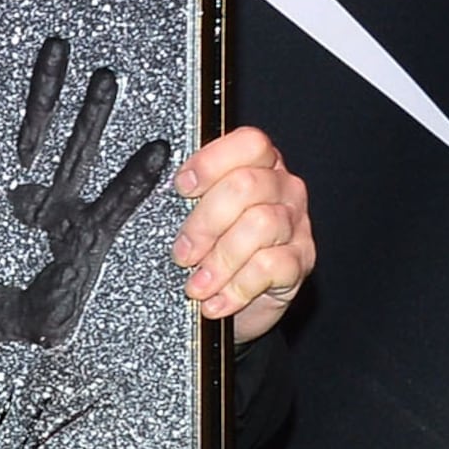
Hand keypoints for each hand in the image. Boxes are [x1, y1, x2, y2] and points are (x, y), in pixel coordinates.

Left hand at [0, 36, 177, 347]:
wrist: (31, 344)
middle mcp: (23, 195)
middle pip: (32, 130)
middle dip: (44, 89)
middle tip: (54, 48)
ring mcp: (59, 209)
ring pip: (75, 151)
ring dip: (91, 115)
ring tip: (105, 77)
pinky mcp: (92, 233)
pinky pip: (116, 202)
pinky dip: (135, 179)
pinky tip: (154, 151)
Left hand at [169, 126, 315, 341]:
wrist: (238, 305)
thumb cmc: (210, 250)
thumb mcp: (193, 217)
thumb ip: (186, 196)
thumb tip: (148, 181)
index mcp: (258, 165)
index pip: (249, 143)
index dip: (213, 162)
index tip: (182, 188)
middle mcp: (282, 188)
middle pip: (247, 185)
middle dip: (205, 222)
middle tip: (182, 253)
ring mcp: (296, 224)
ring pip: (260, 224)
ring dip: (220, 260)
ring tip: (196, 285)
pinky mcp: (301, 261)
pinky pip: (271, 265)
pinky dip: (237, 287)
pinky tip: (218, 300)